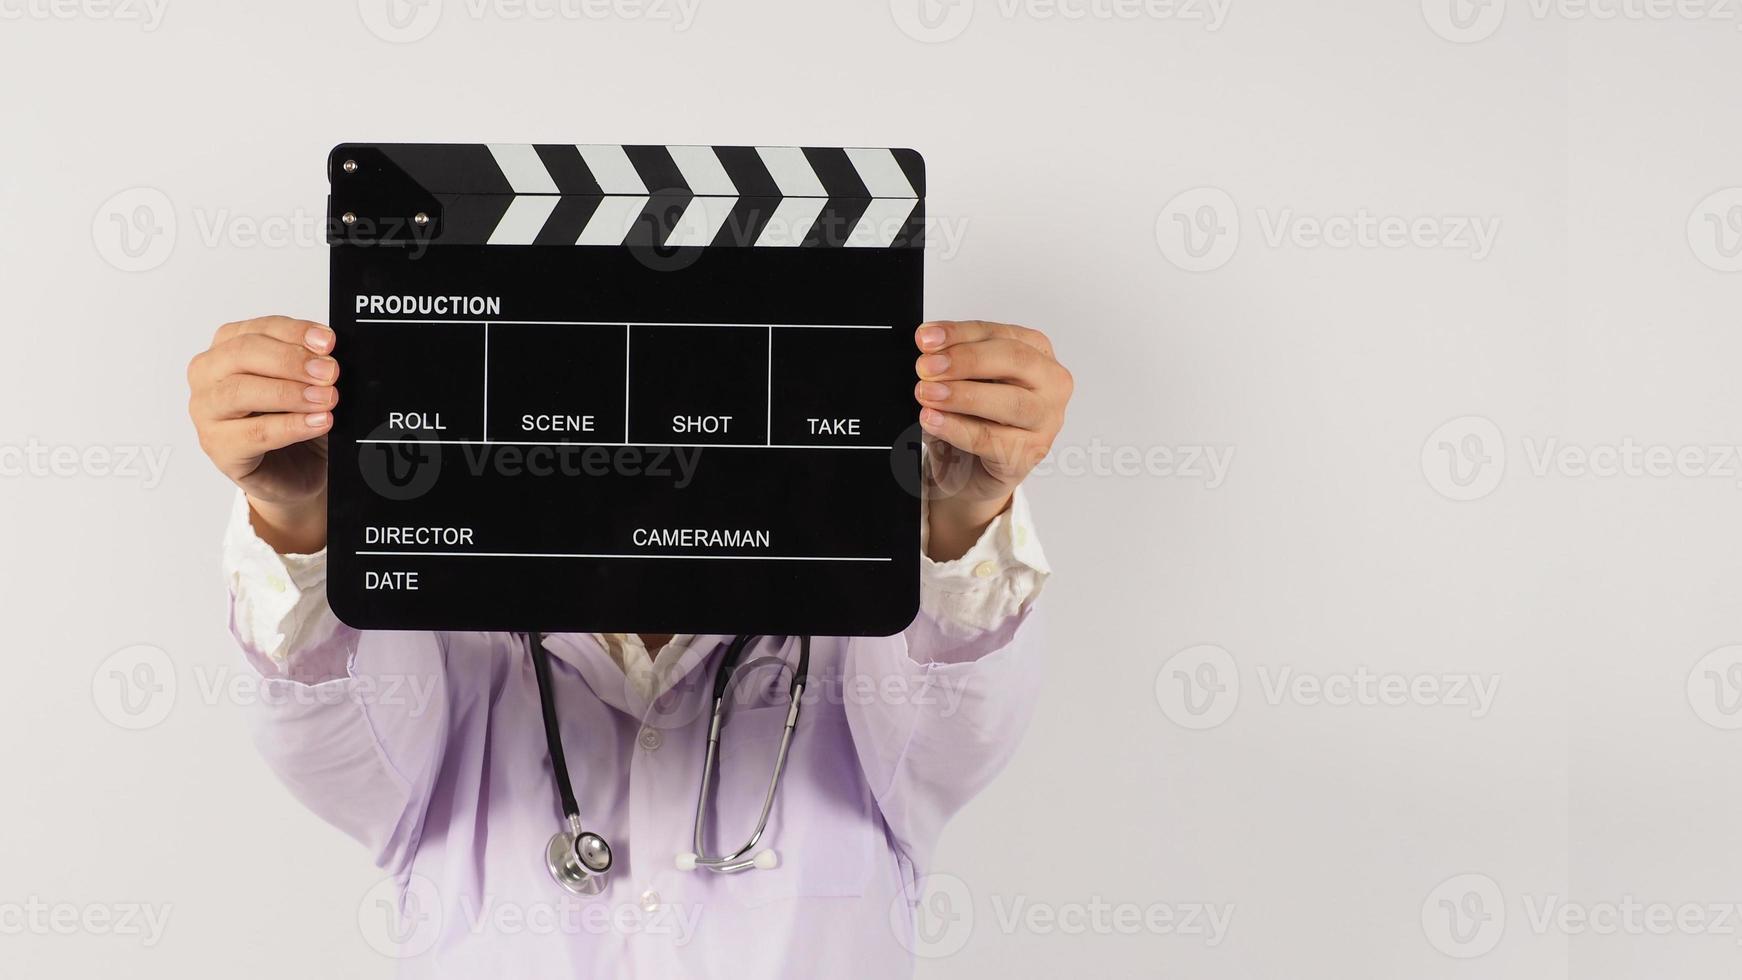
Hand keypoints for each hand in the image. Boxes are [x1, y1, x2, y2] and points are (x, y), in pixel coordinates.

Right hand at [187, 316, 337, 552]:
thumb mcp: (306, 383)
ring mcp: (207, 412)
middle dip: (291, 360)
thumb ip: (310, 364)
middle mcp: (209, 375)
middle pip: (242, 354)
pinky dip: (290, 426)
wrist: (296, 471)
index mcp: (228, 348)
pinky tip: (318, 423)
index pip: (258, 329)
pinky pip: (253, 433)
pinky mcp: (218, 447)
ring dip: (289, 393)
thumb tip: (329, 355)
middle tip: (330, 372)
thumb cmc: (295, 418)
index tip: (328, 342)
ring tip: (327, 399)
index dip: (294, 332)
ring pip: (239, 392)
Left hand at [914, 320, 1071, 560]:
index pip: (998, 333)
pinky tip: (933, 421)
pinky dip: (958, 429)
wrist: (968, 470)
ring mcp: (1046, 420)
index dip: (960, 333)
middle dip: (965, 361)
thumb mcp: (961, 380)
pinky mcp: (1031, 453)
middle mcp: (1051, 382)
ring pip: (1010, 402)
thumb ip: (951, 361)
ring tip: (927, 394)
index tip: (925, 338)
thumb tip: (929, 350)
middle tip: (927, 367)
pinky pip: (993, 439)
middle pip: (1014, 360)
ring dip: (963, 396)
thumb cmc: (971, 417)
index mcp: (1037, 351)